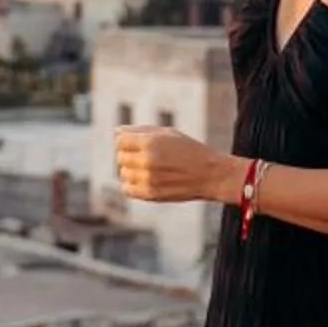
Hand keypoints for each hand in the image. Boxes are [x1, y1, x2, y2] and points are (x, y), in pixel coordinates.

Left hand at [115, 128, 230, 204]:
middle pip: (121, 157)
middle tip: (149, 157)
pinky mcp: (150, 195)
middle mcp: (147, 161)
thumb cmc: (190, 150)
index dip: (128, 141)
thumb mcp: (169, 133)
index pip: (120, 141)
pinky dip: (133, 185)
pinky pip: (127, 189)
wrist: (211, 175)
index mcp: (151, 143)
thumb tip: (117, 132)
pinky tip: (147, 180)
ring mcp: (148, 179)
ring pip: (124, 173)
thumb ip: (141, 131)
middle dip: (131, 155)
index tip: (139, 144)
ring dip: (133, 170)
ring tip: (151, 169)